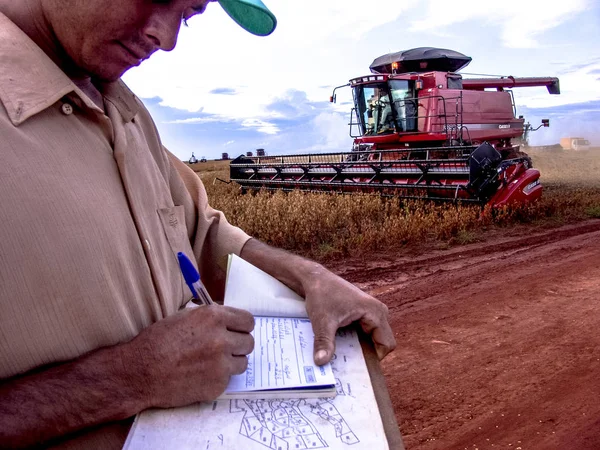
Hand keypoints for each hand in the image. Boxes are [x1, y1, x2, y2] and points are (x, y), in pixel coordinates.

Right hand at [122, 305, 253, 407]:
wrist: (140, 372)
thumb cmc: (158, 342)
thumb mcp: (184, 317)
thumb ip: (210, 317)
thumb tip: (227, 319)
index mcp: (214, 317)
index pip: (248, 321)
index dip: (242, 327)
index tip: (238, 331)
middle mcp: (221, 339)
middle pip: (249, 342)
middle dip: (238, 345)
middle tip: (224, 349)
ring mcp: (221, 363)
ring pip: (243, 362)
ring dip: (231, 362)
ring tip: (211, 363)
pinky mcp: (218, 384)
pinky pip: (228, 379)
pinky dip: (218, 378)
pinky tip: (201, 375)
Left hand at [304, 270, 395, 364]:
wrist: (315, 279)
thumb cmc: (322, 295)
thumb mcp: (322, 321)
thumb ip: (324, 342)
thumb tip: (321, 363)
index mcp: (375, 312)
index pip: (386, 344)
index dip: (374, 359)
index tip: (356, 368)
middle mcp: (378, 312)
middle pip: (381, 342)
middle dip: (367, 355)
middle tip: (349, 366)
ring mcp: (372, 312)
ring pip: (373, 338)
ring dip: (361, 348)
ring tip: (344, 357)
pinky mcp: (364, 313)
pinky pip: (366, 332)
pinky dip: (356, 341)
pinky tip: (342, 347)